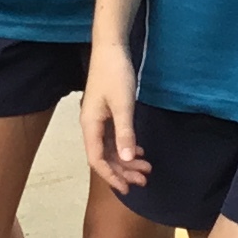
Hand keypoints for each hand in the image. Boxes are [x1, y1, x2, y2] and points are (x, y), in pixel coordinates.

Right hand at [81, 47, 146, 192]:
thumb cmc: (115, 74)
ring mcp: (99, 120)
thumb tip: (126, 160)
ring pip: (111, 149)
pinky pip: (114, 138)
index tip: (127, 189)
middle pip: (105, 157)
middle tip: (144, 179)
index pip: (97, 160)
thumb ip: (125, 133)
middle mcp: (91, 126)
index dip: (111, 177)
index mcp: (90, 125)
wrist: (111, 49)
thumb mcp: (123, 105)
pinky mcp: (106, 114)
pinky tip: (138, 151)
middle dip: (123, 171)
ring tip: (146, 167)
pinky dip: (126, 147)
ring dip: (126, 160)